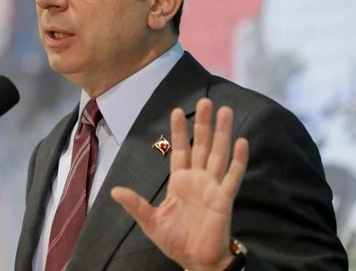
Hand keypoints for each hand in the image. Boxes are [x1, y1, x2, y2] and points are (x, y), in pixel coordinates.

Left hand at [111, 99, 248, 270]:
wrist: (196, 260)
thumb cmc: (175, 240)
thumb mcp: (151, 221)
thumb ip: (135, 204)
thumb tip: (114, 191)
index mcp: (180, 181)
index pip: (180, 149)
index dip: (179, 131)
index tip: (177, 110)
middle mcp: (198, 179)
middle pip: (201, 145)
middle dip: (203, 123)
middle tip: (205, 100)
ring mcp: (213, 186)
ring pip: (218, 154)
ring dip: (222, 133)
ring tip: (225, 111)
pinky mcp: (224, 198)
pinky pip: (233, 176)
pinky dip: (238, 160)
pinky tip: (242, 142)